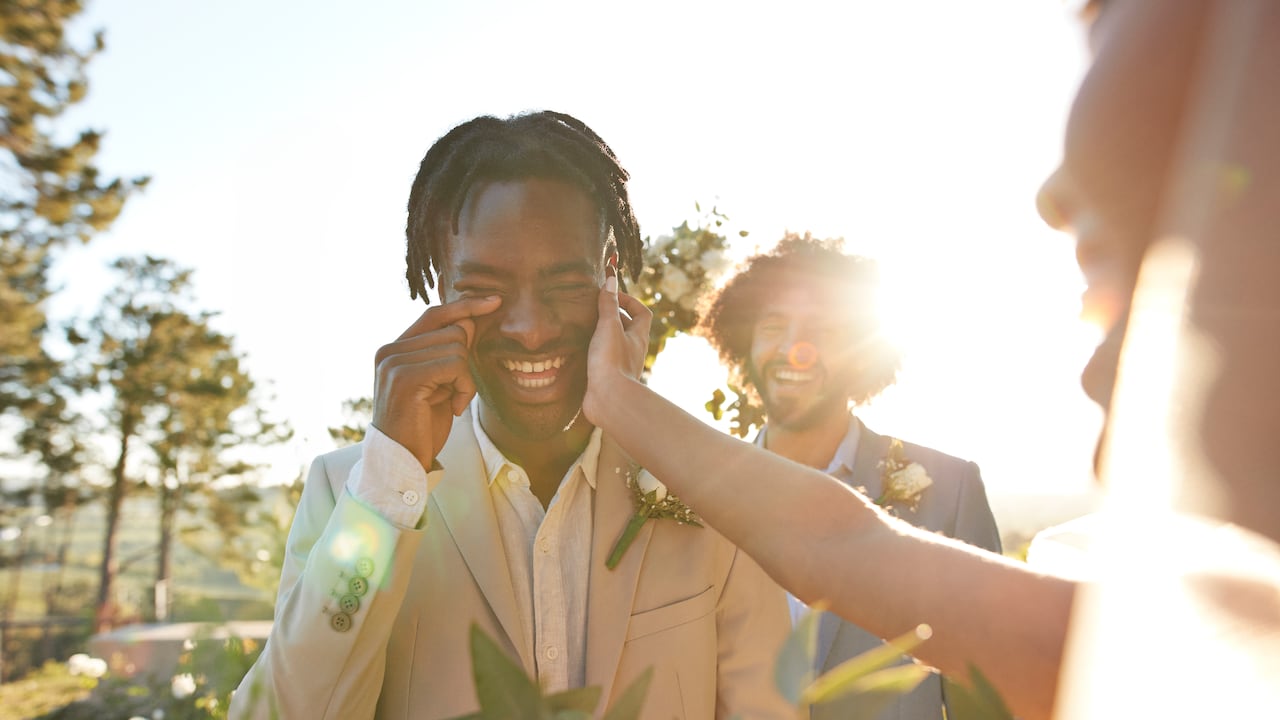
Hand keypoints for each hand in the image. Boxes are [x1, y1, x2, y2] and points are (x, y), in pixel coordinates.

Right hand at [372, 296, 500, 470]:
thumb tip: (470, 320)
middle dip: (464, 363)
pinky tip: (453, 408)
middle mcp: (389, 350)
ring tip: (450, 402)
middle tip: (453, 394)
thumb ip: (448, 353)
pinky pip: (455, 364)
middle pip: (452, 330)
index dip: (465, 306)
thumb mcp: (439, 383)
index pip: (434, 315)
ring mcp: (394, 362)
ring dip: (465, 379)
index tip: (494, 301)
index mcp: (393, 349)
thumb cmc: (423, 426)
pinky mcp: (405, 377)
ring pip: (456, 346)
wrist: (404, 462)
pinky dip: (464, 387)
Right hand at [583, 275, 651, 425]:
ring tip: (584, 326)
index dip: (630, 301)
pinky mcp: (608, 378)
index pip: (642, 313)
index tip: (612, 295)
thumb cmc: (611, 361)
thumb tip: (611, 279)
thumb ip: (608, 304)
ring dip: (603, 335)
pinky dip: (594, 353)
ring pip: (615, 345)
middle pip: (629, 328)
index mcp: (638, 337)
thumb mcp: (608, 327)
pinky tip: (578, 350)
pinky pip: (604, 360)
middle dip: (614, 317)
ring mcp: (622, 366)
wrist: (608, 400)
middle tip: (595, 309)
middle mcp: (633, 351)